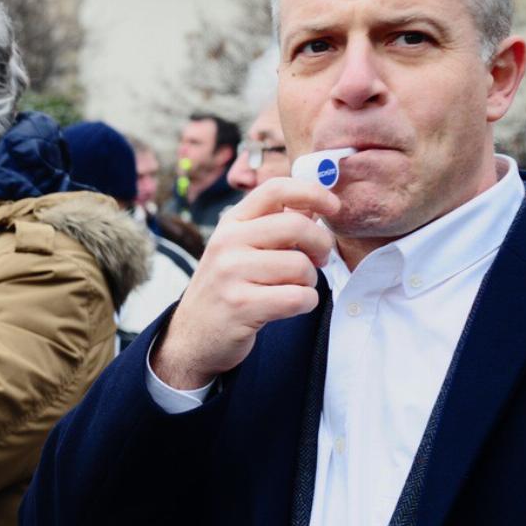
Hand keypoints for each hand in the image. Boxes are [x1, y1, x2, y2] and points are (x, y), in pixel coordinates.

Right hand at [152, 178, 339, 388]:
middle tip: (318, 260)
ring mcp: (231, 274)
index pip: (275, 189)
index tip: (333, 206)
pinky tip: (288, 307)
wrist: (193, 336)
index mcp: (231, 223)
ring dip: (309, 281)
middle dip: (321, 245)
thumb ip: (273, 226)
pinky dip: (304, 304)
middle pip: (297, 225)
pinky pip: (298, 297)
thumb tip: (314, 206)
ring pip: (301, 266)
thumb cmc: (227, 289)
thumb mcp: (240, 249)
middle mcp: (227, 242)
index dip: (313, 192)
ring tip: (292, 288)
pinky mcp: (241, 306)